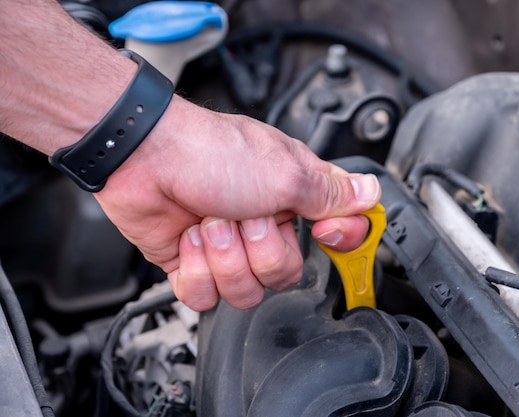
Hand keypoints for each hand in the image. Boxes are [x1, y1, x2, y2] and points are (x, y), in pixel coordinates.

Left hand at [95, 96, 380, 310]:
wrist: (144, 156)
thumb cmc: (211, 151)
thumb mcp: (285, 171)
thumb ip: (330, 194)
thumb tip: (369, 194)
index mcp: (293, 199)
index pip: (335, 237)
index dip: (334, 242)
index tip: (322, 230)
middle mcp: (264, 225)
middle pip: (284, 275)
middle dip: (260, 249)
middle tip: (243, 214)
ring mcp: (228, 247)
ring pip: (244, 292)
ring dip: (224, 257)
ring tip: (210, 222)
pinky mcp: (193, 263)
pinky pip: (205, 298)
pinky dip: (195, 270)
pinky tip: (189, 239)